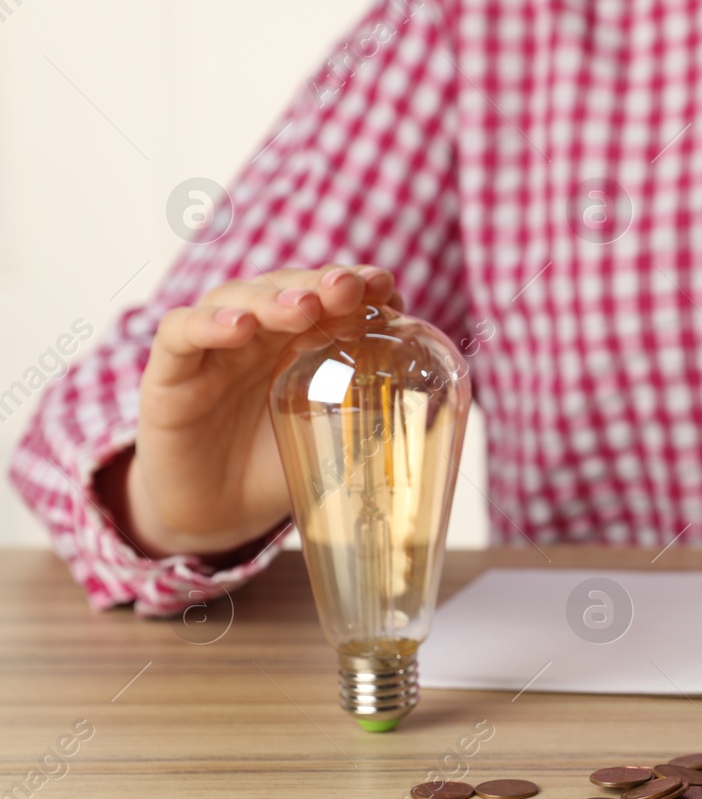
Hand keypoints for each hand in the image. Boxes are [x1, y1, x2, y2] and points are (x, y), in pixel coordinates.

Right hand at [105, 265, 404, 558]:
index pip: (330, 296)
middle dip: (322, 283)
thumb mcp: (335, 443)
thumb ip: (373, 422)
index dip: (358, 285)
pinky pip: (180, 333)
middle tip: (352, 288)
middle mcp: (259, 333)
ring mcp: (213, 348)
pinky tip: (238, 328)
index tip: (388, 289)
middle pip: (288, 288)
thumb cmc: (279, 468)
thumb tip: (436, 416)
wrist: (216, 515)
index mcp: (302, 340)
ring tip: (305, 308)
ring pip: (237, 299)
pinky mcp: (169, 373)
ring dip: (274, 298)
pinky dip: (208, 324)